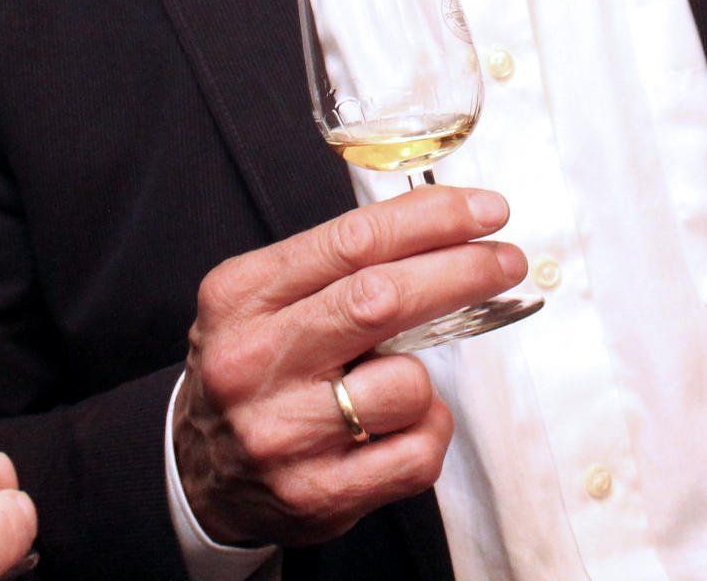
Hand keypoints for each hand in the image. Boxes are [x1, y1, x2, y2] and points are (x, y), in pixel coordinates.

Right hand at [175, 184, 525, 546]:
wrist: (200, 473)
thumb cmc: (257, 368)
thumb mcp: (264, 299)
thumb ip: (337, 266)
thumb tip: (448, 230)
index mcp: (241, 297)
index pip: (352, 240)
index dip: (432, 220)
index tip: (486, 211)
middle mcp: (255, 362)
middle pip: (383, 299)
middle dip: (462, 272)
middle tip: (506, 261)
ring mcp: (283, 434)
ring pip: (407, 384)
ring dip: (424, 378)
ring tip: (394, 385)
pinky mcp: (317, 495)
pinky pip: (416, 453)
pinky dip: (429, 432)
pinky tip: (398, 429)